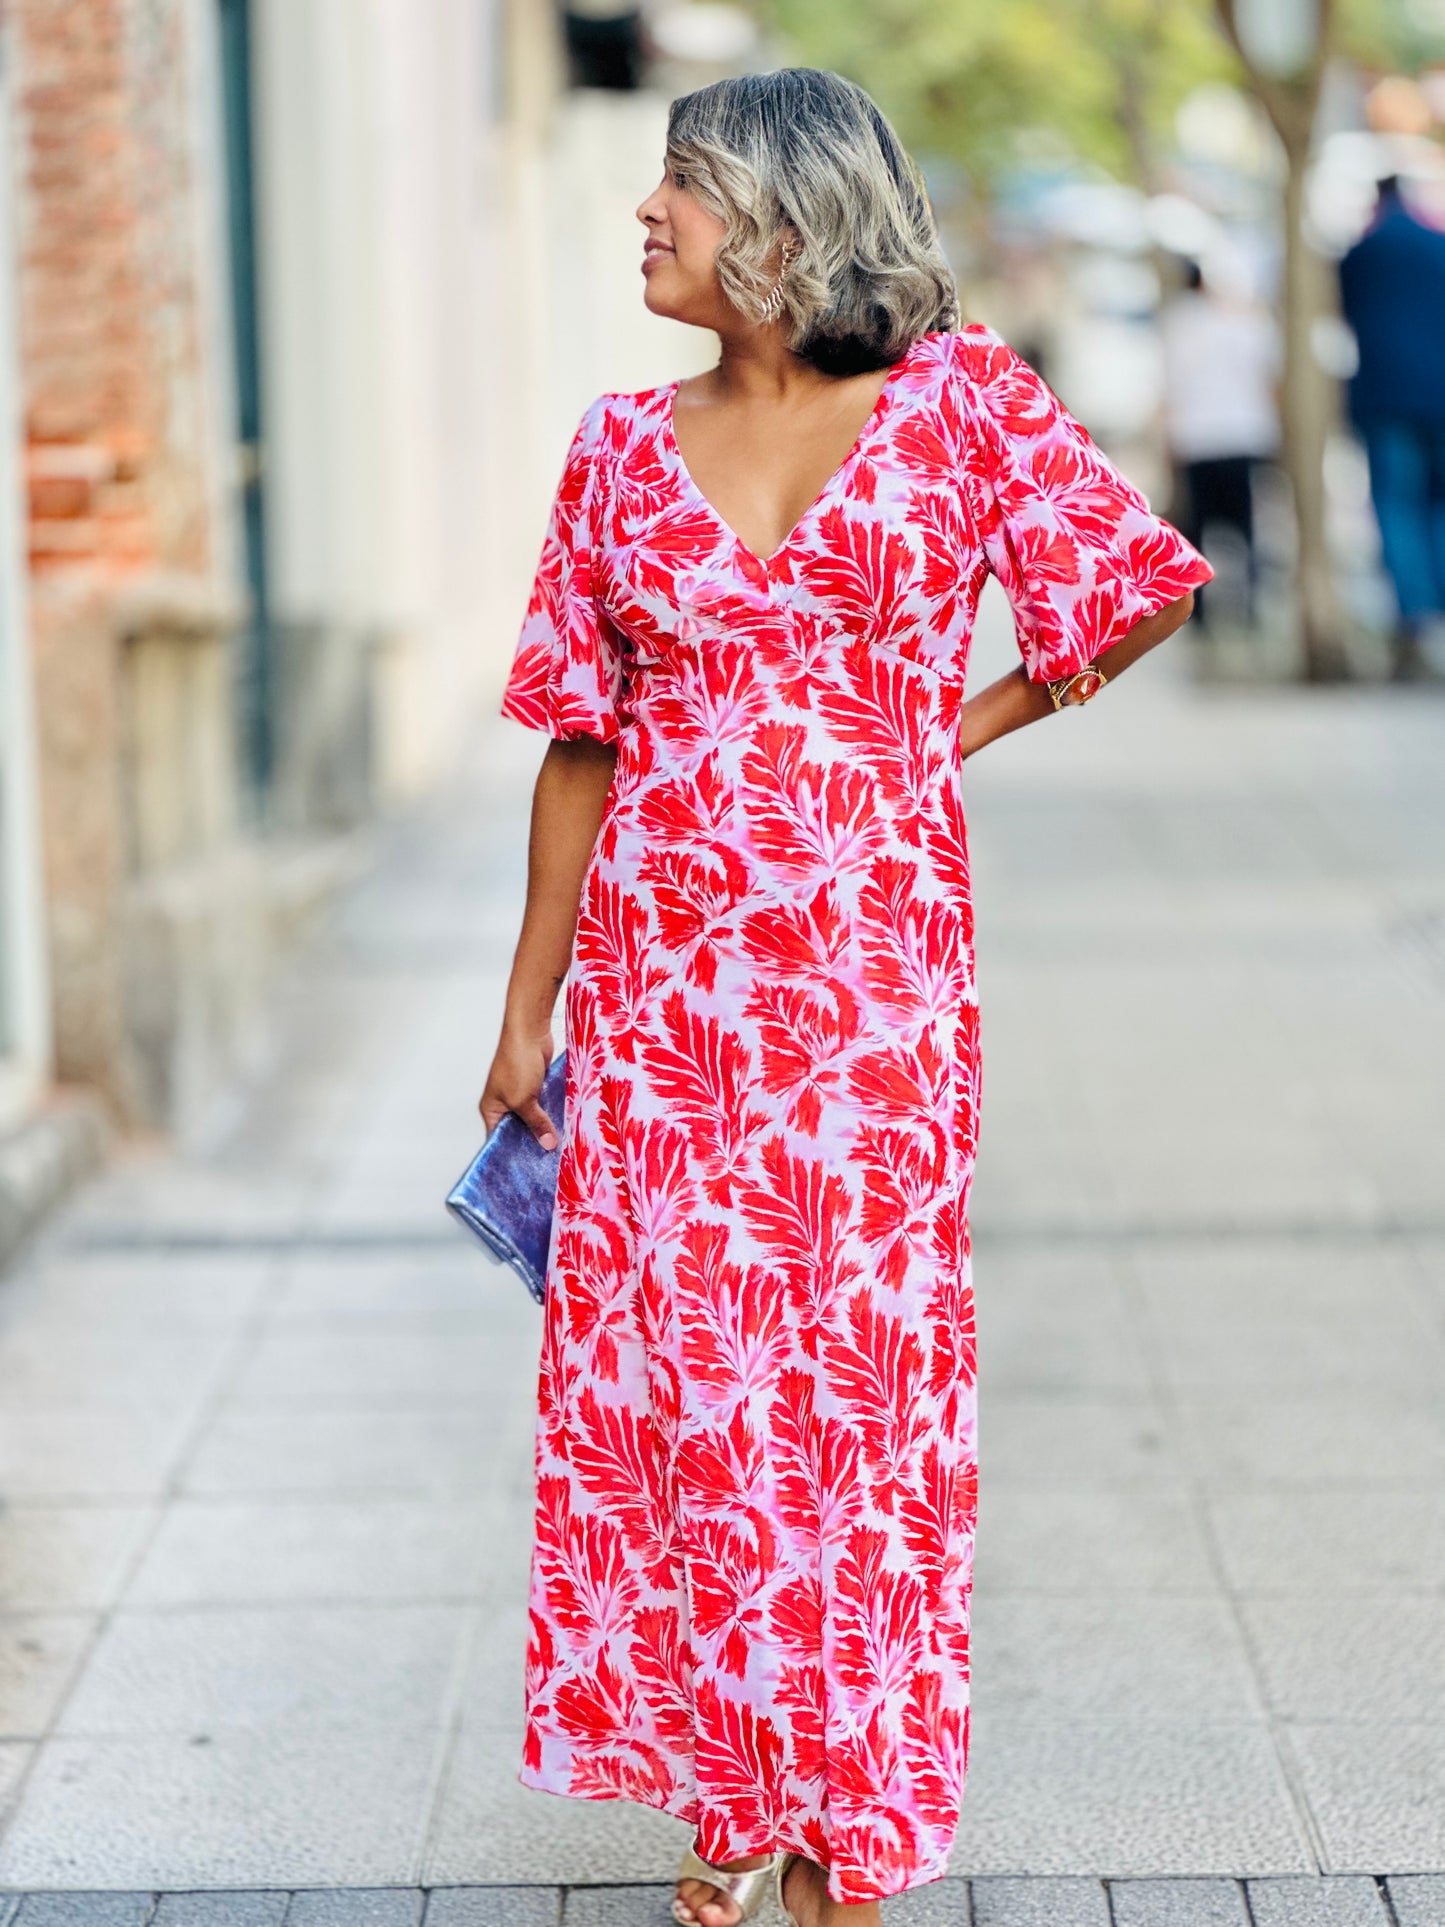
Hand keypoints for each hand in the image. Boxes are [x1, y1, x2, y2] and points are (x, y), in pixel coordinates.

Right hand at [479, 1025, 557, 1149]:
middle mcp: (504, 1104)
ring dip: (545, 1127)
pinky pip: (543, 1106)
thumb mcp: (524, 1100)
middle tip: (547, 1160)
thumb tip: (547, 1144)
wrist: (530, 1032)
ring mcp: (520, 1095)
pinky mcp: (535, 1086)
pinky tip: (564, 1126)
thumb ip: (535, 1123)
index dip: (511, 1153)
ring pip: (533, 1118)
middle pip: (518, 1130)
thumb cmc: (515, 1062)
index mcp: (492, 1110)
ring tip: (559, 1146)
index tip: (526, 1168)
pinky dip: (551, 1114)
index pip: (498, 1139)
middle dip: (532, 1141)